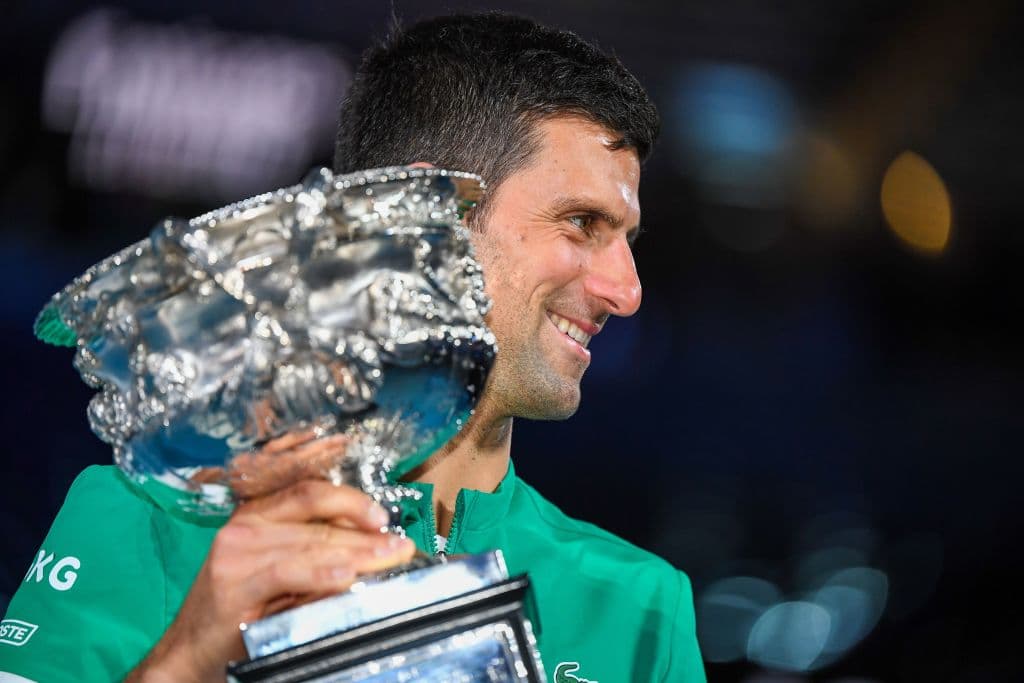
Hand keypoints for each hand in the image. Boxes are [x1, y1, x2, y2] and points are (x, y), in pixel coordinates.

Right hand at [127, 433, 415, 681]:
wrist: (190, 651)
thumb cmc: (241, 610)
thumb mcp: (279, 572)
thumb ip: (314, 552)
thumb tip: (372, 545)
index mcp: (257, 514)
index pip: (311, 492)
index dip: (352, 501)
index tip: (385, 518)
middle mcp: (245, 525)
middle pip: (317, 519)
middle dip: (366, 533)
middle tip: (401, 547)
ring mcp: (236, 553)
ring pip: (309, 544)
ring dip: (356, 553)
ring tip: (387, 560)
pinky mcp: (232, 585)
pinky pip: (286, 572)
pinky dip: (320, 574)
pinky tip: (346, 578)